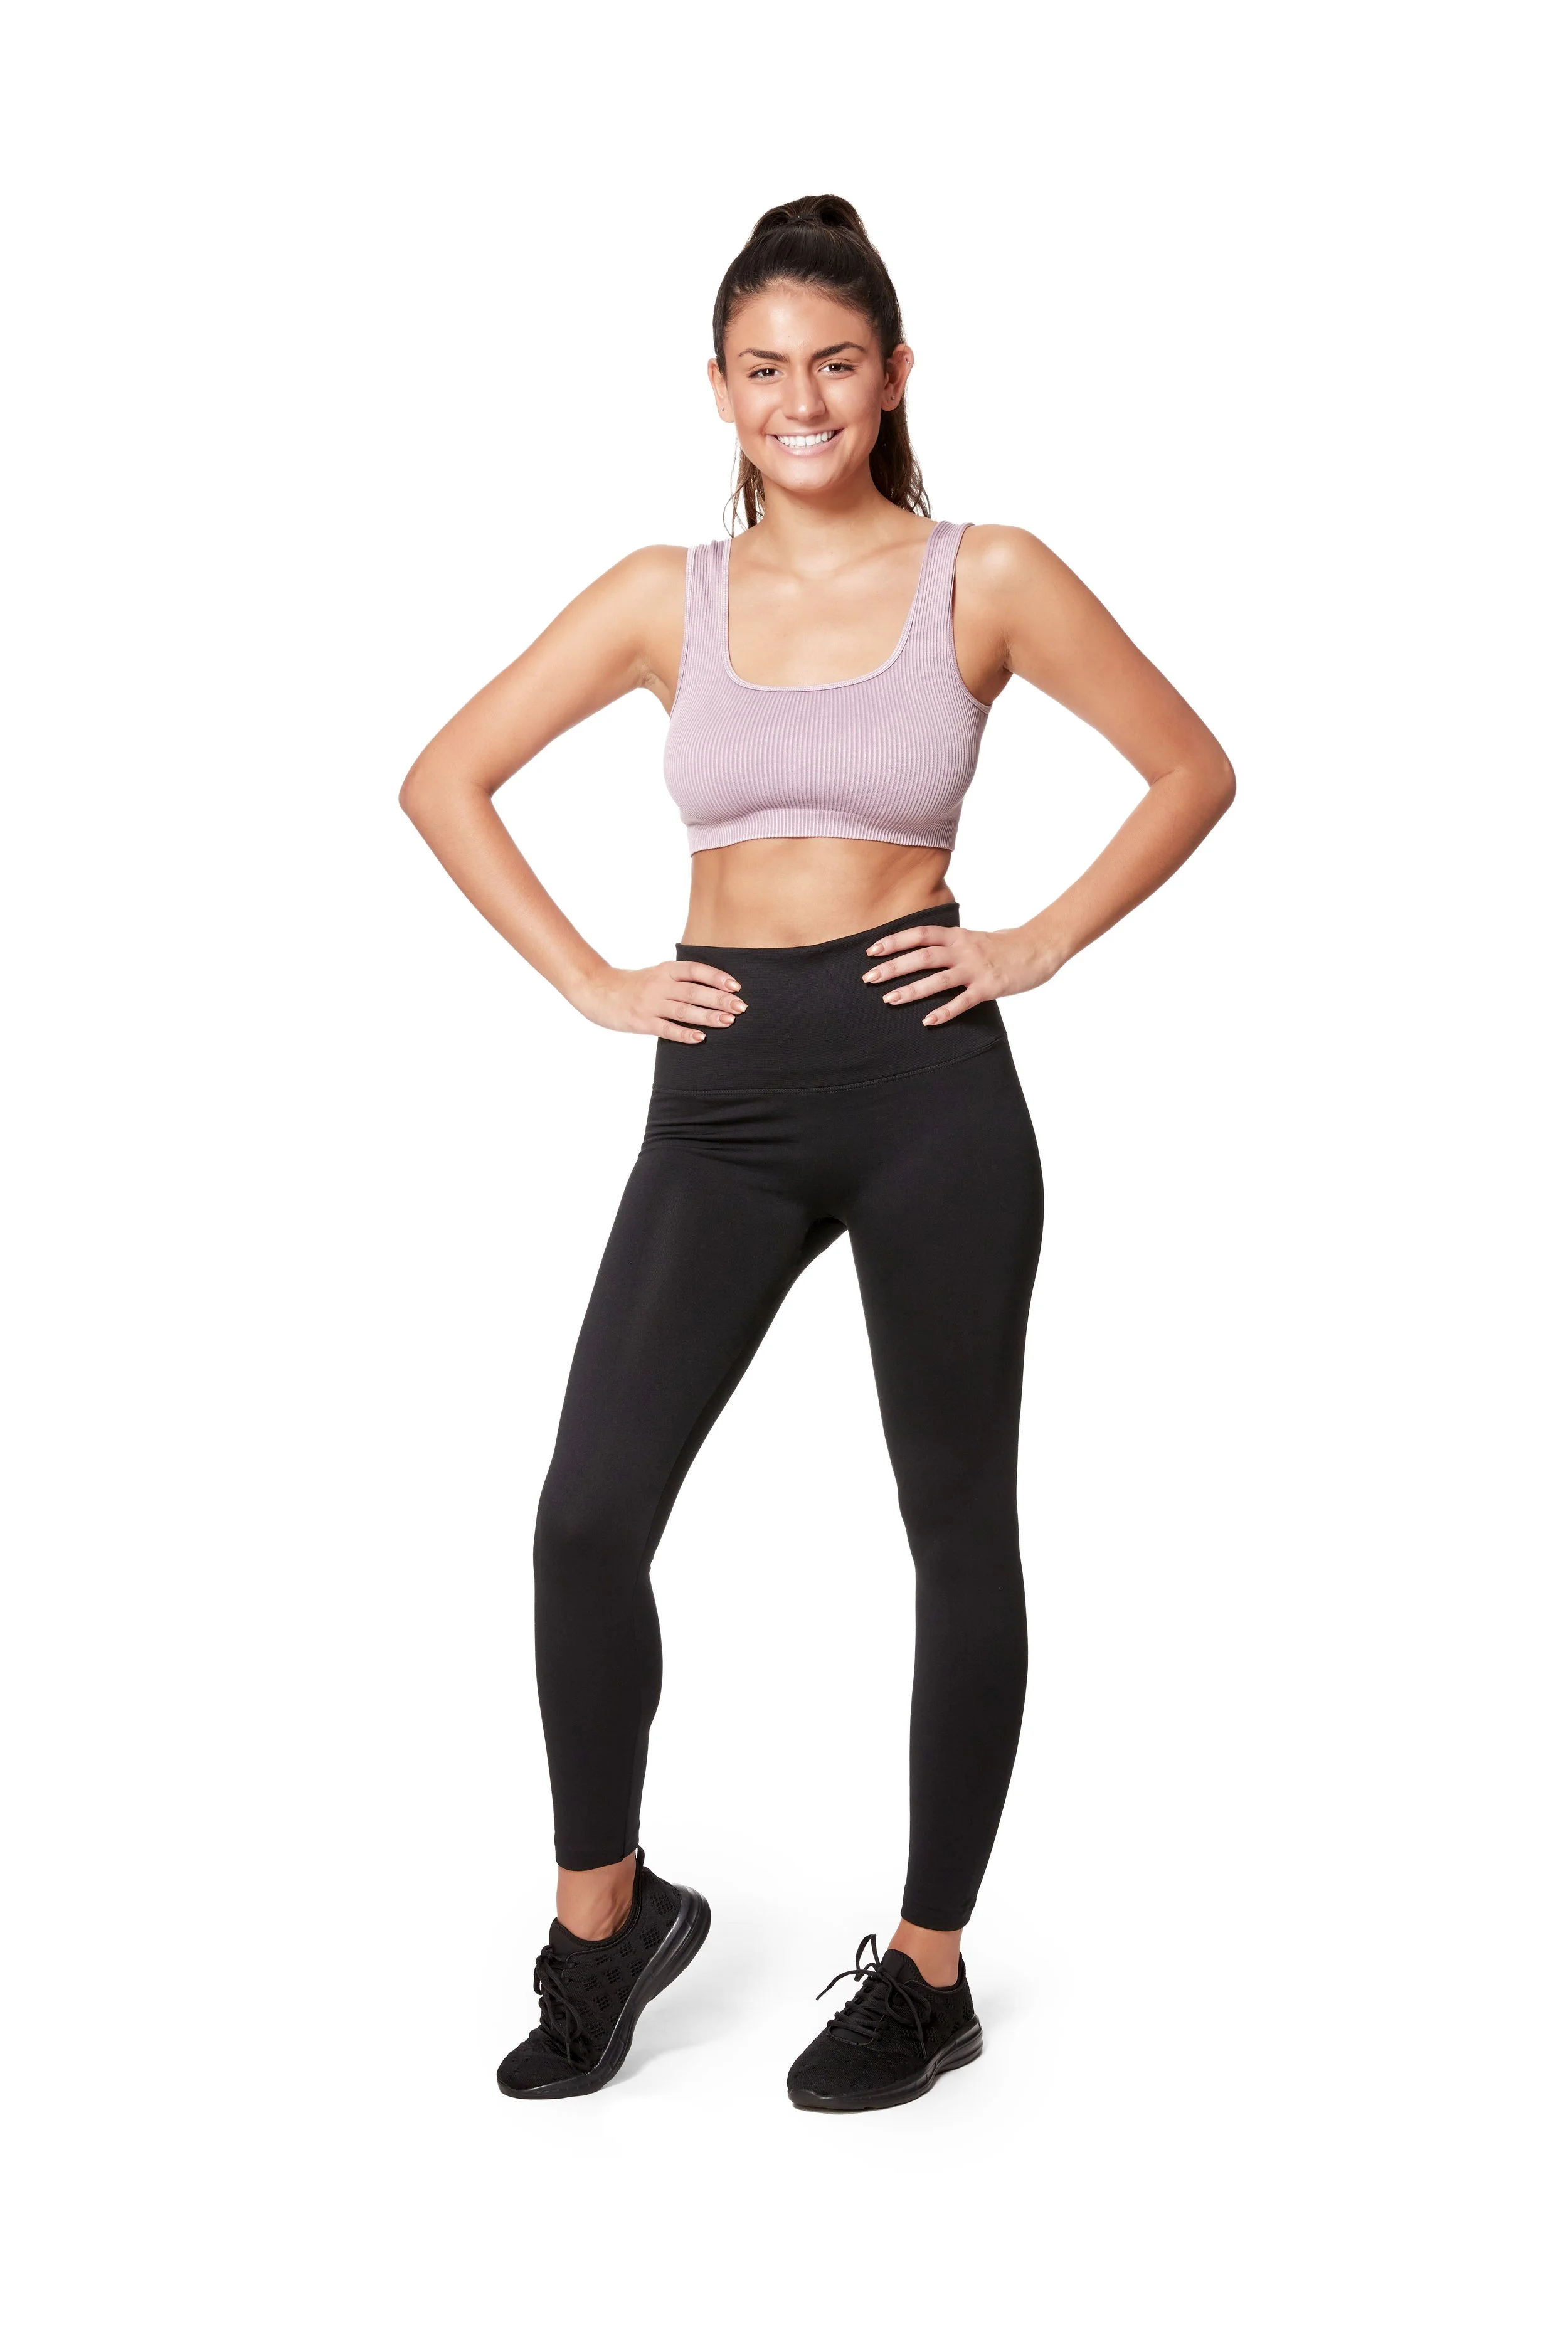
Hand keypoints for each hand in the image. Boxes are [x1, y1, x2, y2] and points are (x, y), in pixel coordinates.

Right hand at [574, 960, 745, 1045]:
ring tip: (728, 1022)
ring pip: (684, 1010)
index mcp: (665, 970)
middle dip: (719, 999)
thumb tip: (714, 988)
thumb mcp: (656, 974)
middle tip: (741, 1007)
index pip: (696, 970)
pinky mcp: (641, 1022)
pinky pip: (666, 1029)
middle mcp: (659, 985)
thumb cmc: (632, 984)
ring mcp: (650, 1004)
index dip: (717, 977)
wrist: (596, 990)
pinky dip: (684, 1034)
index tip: (735, 986)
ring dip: (708, 1016)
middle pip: (694, 991)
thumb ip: (680, 979)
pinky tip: (700, 1038)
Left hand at [861, 924, 1055, 1024]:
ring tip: (889, 1000)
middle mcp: (963, 949)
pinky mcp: (989, 987)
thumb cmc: (1003, 946)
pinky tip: (928, 1021)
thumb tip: (921, 950)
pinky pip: (963, 1001)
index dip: (894, 941)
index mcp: (957, 935)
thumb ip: (949, 944)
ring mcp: (976, 969)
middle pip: (922, 956)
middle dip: (894, 967)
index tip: (872, 951)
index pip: (920, 934)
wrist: (1039, 948)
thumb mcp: (973, 938)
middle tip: (870, 978)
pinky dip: (945, 1012)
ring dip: (912, 990)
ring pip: (938, 979)